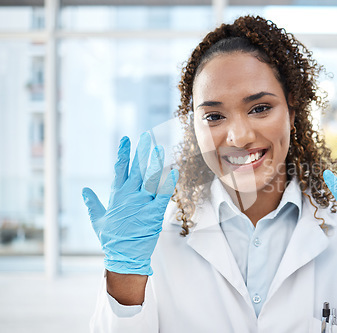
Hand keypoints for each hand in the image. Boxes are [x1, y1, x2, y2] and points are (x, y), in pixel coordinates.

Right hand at [82, 132, 177, 275]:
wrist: (124, 256)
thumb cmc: (111, 239)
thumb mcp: (98, 219)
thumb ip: (92, 203)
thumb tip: (84, 190)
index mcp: (117, 195)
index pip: (120, 169)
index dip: (124, 153)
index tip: (127, 139)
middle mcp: (130, 196)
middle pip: (137, 168)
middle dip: (141, 151)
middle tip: (146, 136)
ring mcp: (142, 203)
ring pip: (150, 178)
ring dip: (155, 162)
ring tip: (159, 147)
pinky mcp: (154, 213)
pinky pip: (163, 195)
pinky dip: (168, 183)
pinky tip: (174, 171)